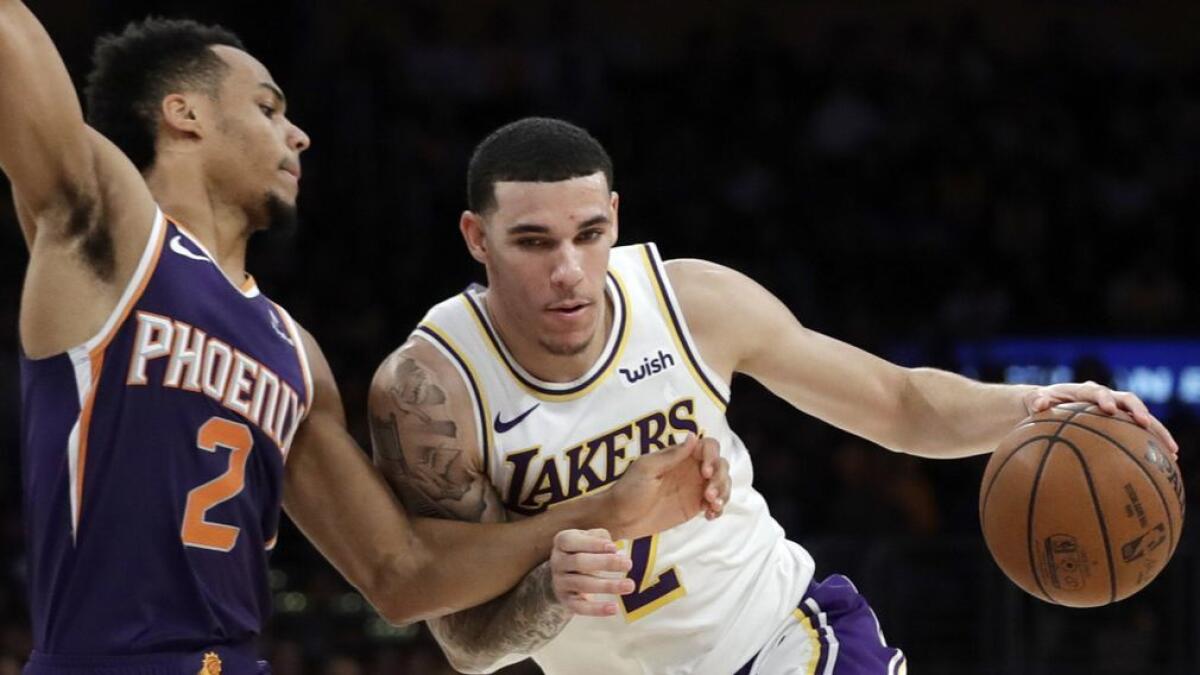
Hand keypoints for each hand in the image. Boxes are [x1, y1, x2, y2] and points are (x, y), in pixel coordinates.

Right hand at [549, 529, 633, 616]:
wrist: (565, 575)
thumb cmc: (584, 550)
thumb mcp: (589, 538)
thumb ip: (601, 538)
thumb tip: (616, 551)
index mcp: (562, 541)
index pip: (572, 541)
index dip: (593, 544)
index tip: (614, 548)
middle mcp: (558, 561)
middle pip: (579, 562)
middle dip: (606, 563)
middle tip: (629, 564)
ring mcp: (560, 582)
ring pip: (583, 585)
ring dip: (608, 585)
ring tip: (630, 585)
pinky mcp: (566, 601)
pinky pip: (580, 607)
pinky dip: (597, 609)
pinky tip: (615, 608)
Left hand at [603, 433, 725, 538]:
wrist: (620, 518)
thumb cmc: (629, 489)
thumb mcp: (648, 469)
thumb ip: (672, 455)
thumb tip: (694, 436)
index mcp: (680, 456)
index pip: (708, 447)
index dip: (712, 457)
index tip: (705, 472)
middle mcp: (691, 469)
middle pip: (720, 465)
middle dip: (720, 478)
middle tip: (709, 495)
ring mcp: (694, 488)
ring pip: (722, 484)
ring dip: (723, 493)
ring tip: (711, 506)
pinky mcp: (694, 506)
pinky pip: (716, 504)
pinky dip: (719, 508)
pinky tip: (709, 515)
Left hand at [1025, 381, 1177, 456]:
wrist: (1054, 402)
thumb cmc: (1046, 403)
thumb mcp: (1038, 401)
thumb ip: (1039, 402)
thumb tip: (1037, 406)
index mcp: (1086, 391)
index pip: (1098, 393)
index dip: (1105, 399)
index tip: (1108, 409)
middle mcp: (1108, 396)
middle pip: (1128, 400)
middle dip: (1137, 411)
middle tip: (1145, 423)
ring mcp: (1119, 408)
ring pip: (1143, 416)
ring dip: (1157, 431)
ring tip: (1171, 450)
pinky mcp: (1124, 421)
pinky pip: (1142, 432)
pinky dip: (1155, 443)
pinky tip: (1168, 461)